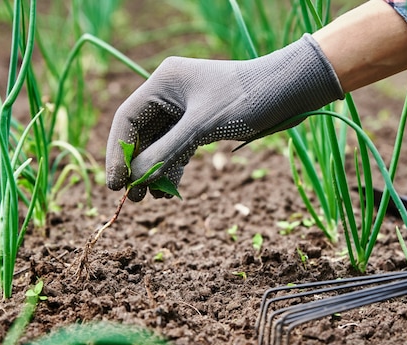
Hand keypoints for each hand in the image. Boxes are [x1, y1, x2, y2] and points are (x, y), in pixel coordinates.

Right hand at [106, 33, 343, 200]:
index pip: (126, 119)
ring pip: (158, 144)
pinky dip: (172, 168)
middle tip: (130, 197)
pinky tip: (167, 189)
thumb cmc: (246, 99)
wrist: (290, 92)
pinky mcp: (200, 123)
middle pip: (140, 134)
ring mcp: (184, 109)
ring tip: (147, 199)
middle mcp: (169, 94)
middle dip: (135, 165)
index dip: (117, 152)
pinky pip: (177, 148)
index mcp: (163, 82)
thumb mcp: (201, 127)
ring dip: (152, 170)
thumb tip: (134, 179)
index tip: (115, 184)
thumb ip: (166, 152)